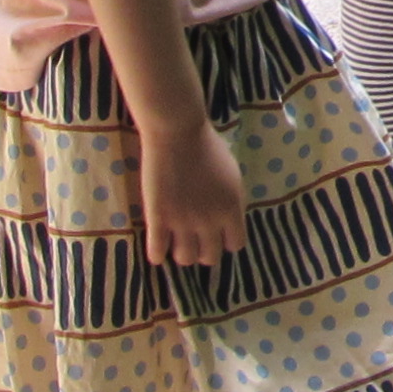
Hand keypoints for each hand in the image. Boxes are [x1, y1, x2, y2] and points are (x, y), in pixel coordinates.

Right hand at [136, 113, 250, 266]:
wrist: (177, 132)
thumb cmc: (206, 146)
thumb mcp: (232, 174)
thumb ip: (233, 199)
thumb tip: (230, 217)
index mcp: (231, 209)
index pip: (235, 244)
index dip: (225, 241)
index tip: (216, 234)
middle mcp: (210, 221)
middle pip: (210, 257)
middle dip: (203, 251)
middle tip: (194, 240)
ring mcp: (183, 222)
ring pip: (185, 259)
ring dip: (181, 253)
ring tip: (175, 242)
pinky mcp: (158, 218)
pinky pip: (157, 252)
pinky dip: (157, 254)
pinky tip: (157, 247)